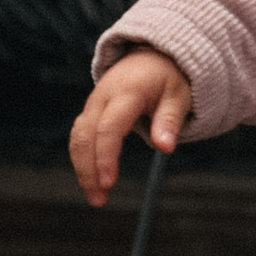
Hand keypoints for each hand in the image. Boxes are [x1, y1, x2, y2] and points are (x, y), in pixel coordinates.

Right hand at [70, 48, 192, 206]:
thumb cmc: (168, 77)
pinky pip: (80, 135)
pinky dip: (82, 157)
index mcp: (126, 92)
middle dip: (88, 169)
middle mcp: (102, 97)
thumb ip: (170, 121)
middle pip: (85, 136)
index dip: (105, 156)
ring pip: (77, 137)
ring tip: (95, 196)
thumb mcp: (178, 96)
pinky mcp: (91, 111)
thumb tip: (165, 148)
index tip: (108, 182)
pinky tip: (92, 179)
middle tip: (99, 200)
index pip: (108, 128)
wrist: (152, 55)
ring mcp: (93, 103)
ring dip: (82, 167)